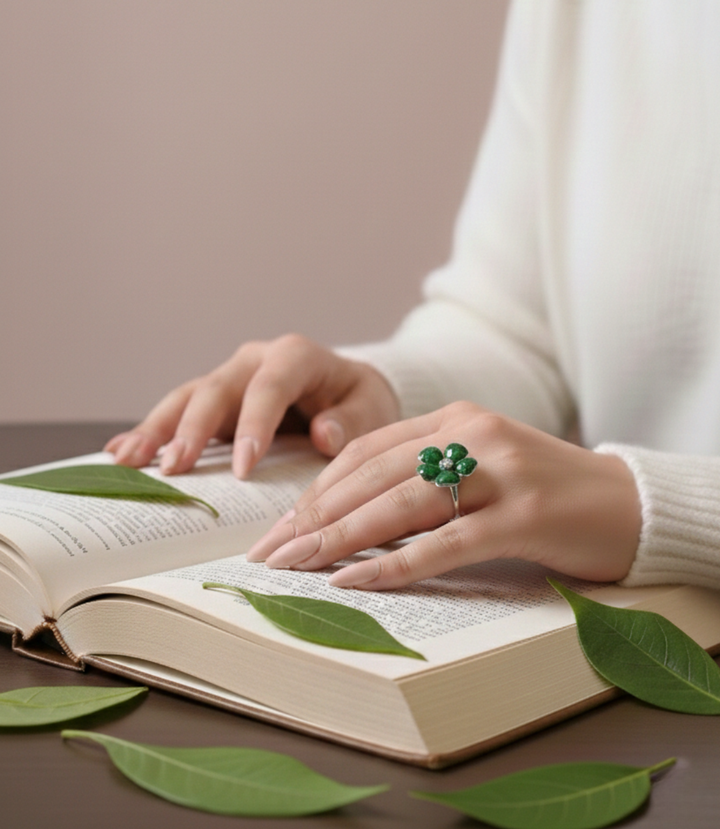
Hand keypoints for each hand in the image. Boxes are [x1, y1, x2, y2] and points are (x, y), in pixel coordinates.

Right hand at [104, 335, 399, 477]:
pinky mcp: (213, 405)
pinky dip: (149, 434)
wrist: (348, 394)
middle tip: (174, 468)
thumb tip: (325, 435)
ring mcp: (229, 381)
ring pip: (186, 399)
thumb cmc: (360, 402)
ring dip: (157, 430)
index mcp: (295, 357)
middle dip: (192, 429)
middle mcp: (254, 362)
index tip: (244, 466)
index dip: (255, 422)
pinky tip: (120, 455)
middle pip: (217, 390)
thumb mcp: (371, 409)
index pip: (271, 385)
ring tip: (128, 461)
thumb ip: (352, 422)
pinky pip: (176, 415)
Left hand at [246, 402, 641, 588]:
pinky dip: (394, 565)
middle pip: (374, 476)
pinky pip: (445, 542)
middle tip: (270, 554)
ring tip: (296, 567)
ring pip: (401, 504)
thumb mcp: (481, 467)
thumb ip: (426, 476)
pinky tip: (354, 582)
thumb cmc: (544, 493)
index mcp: (457, 418)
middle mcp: (473, 434)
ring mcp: (501, 471)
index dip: (318, 490)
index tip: (282, 527)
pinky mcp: (525, 515)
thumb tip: (349, 520)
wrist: (626, 502)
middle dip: (314, 517)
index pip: (367, 451)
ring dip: (340, 539)